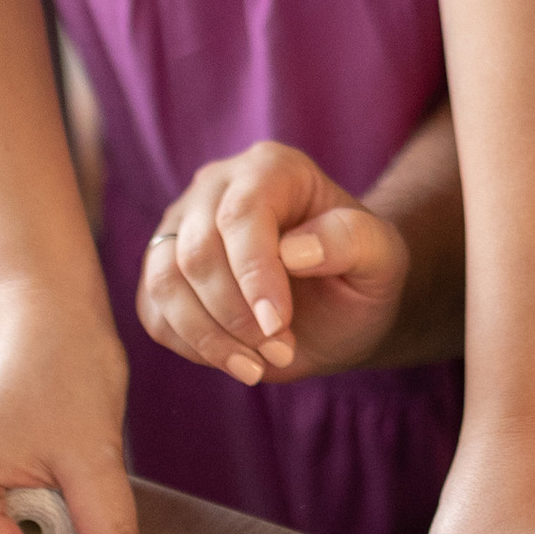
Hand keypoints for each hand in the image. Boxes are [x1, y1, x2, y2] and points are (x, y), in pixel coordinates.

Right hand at [139, 142, 412, 387]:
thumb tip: (293, 250)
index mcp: (272, 168)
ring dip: (210, 336)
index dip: (254, 274)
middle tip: (282, 350)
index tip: (278, 324)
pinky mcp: (163, 270)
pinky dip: (191, 345)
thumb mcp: (381, 258)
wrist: (339, 304)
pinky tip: (236, 359)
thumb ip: (350, 240)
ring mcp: (181, 226)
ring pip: (164, 282)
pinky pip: (153, 311)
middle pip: (197, 251)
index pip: (241, 215)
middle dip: (236, 315)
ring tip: (259, 365)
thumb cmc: (362, 273)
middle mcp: (216, 186)